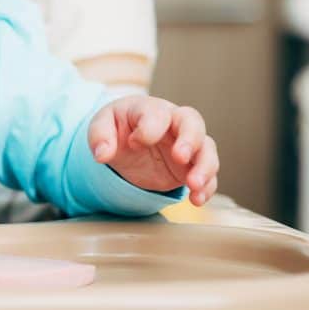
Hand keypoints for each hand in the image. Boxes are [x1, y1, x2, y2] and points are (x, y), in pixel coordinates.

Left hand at [87, 96, 219, 205]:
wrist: (128, 143)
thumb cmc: (118, 128)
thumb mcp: (102, 127)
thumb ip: (100, 136)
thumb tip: (102, 155)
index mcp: (150, 109)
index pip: (157, 113)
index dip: (148, 129)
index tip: (133, 143)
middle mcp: (174, 123)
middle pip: (192, 122)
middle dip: (190, 140)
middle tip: (180, 157)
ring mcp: (186, 144)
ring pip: (207, 148)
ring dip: (204, 167)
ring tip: (193, 185)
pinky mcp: (191, 166)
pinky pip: (208, 174)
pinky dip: (207, 187)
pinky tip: (196, 200)